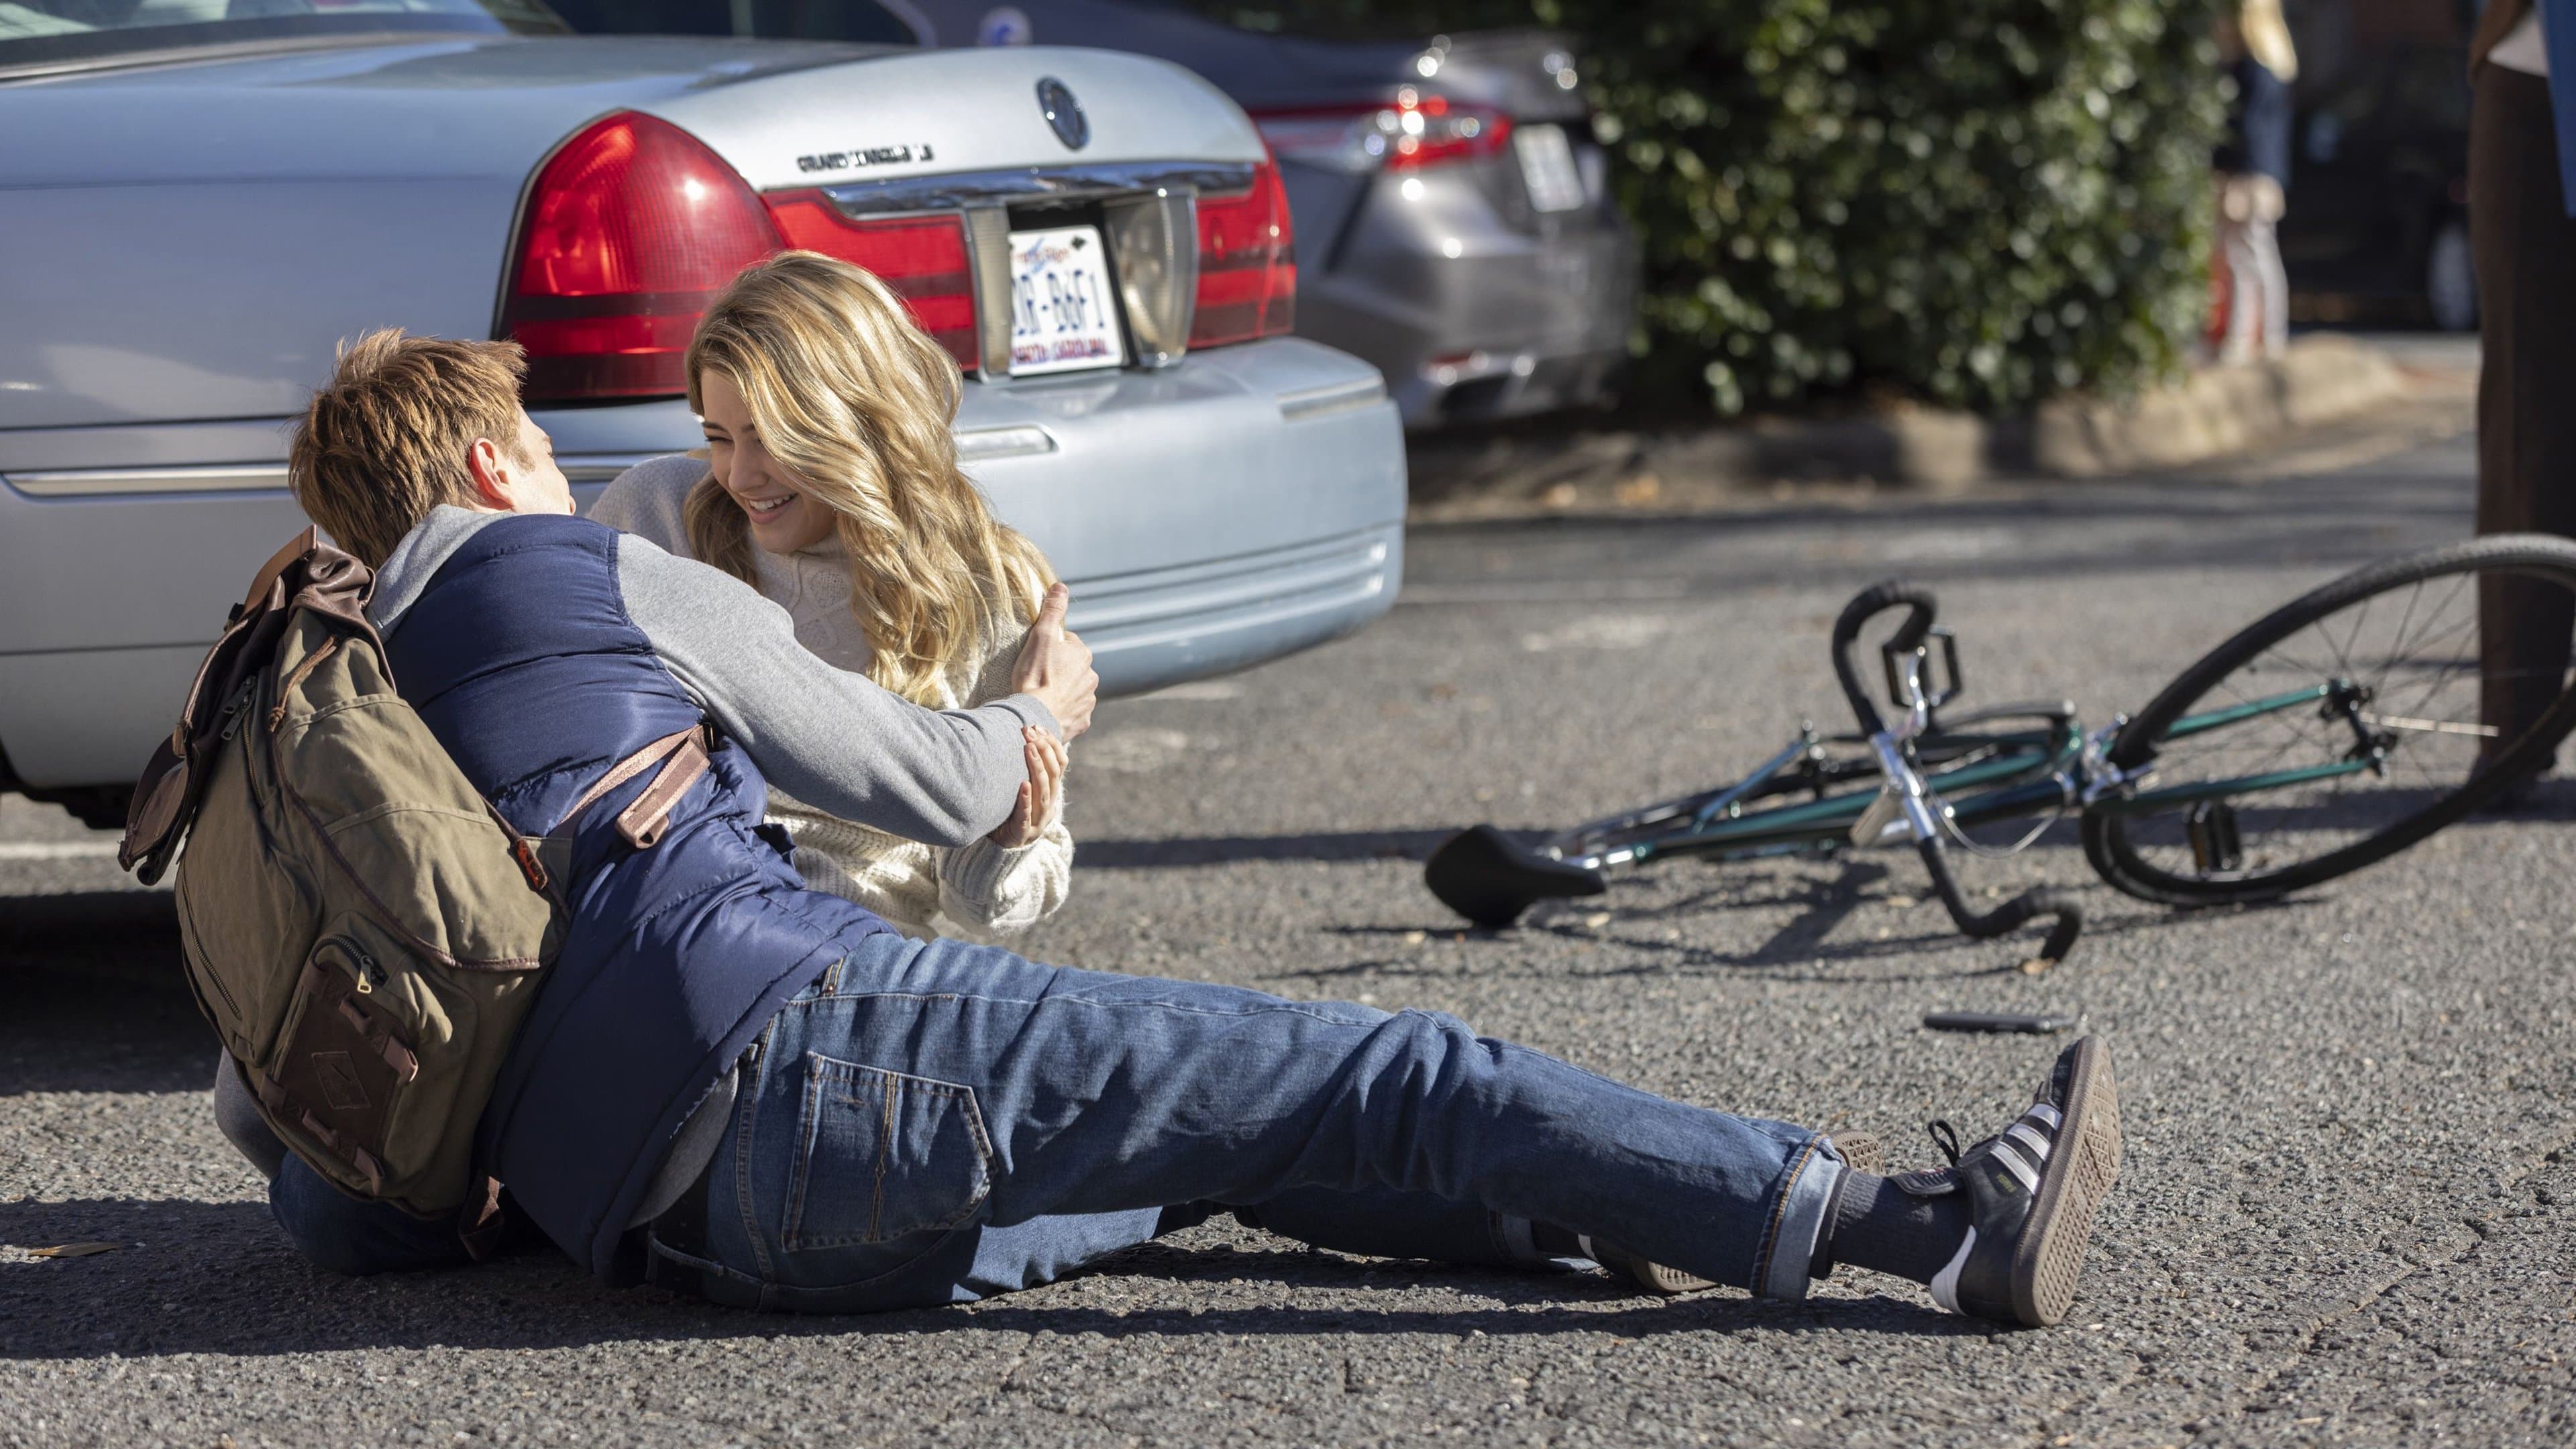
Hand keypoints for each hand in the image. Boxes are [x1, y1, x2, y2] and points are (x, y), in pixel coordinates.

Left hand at [987, 726, 1065, 847]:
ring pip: (1043, 792)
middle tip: (1029, 731)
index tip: (1037, 726)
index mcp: (1051, 792)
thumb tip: (1022, 734)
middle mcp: (1049, 805)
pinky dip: (1025, 800)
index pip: (1060, 763)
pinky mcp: (1023, 833)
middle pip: (1053, 774)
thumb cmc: (1010, 810)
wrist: (1003, 846)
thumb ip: (1028, 768)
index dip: (1051, 744)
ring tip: (1029, 748)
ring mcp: (1038, 820)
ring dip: (1037, 768)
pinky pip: (1026, 816)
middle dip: (1043, 749)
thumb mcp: (1023, 787)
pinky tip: (1023, 785)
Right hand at [1011, 582, 1096, 740]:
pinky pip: (1073, 712)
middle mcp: (1092, 677)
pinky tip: (1049, 711)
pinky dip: (1063, 711)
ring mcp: (1088, 701)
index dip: (1050, 648)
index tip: (1037, 657)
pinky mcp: (1082, 722)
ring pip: (1074, 690)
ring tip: (1042, 696)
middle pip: (1072, 668)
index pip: (1067, 644)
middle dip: (1058, 670)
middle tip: (1037, 676)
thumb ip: (1052, 611)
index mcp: (1083, 655)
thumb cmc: (1035, 676)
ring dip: (1062, 691)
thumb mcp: (1041, 637)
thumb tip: (1061, 587)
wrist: (1034, 718)